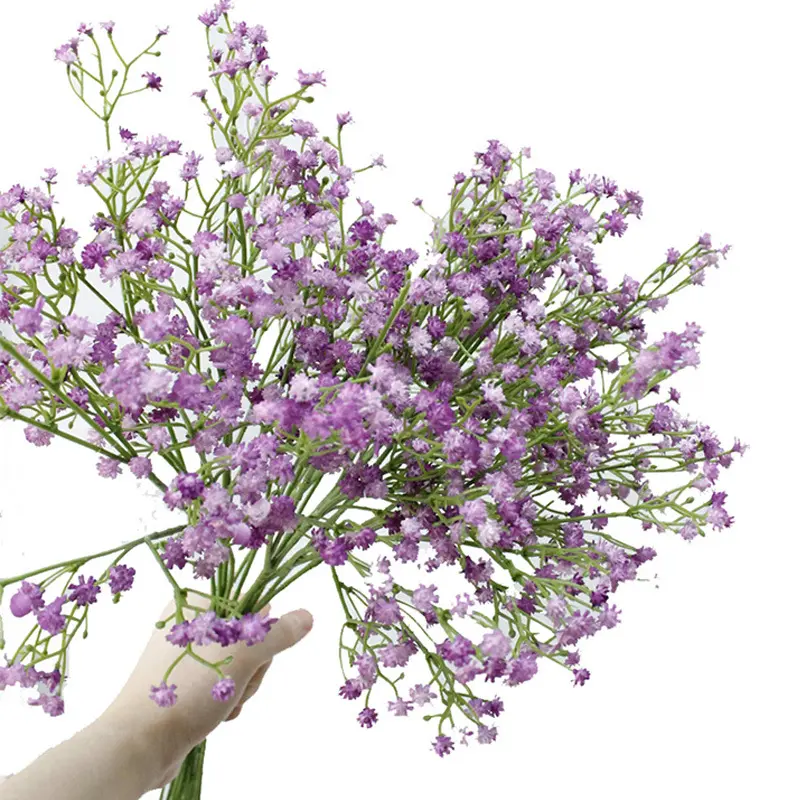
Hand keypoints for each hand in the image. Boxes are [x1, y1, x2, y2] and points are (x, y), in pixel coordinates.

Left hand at [101, 594, 312, 790]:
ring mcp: (186, 657)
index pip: (250, 605)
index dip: (261, 633)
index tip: (256, 654)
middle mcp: (190, 625)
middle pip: (248, 638)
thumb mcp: (242, 655)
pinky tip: (217, 715)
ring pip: (239, 665)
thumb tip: (307, 615)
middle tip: (237, 682)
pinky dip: (227, 700)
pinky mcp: (184, 684)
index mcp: (197, 604)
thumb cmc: (188, 689)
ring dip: (241, 688)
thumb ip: (279, 634)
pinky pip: (223, 684)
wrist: (139, 744)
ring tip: (224, 703)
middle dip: (252, 668)